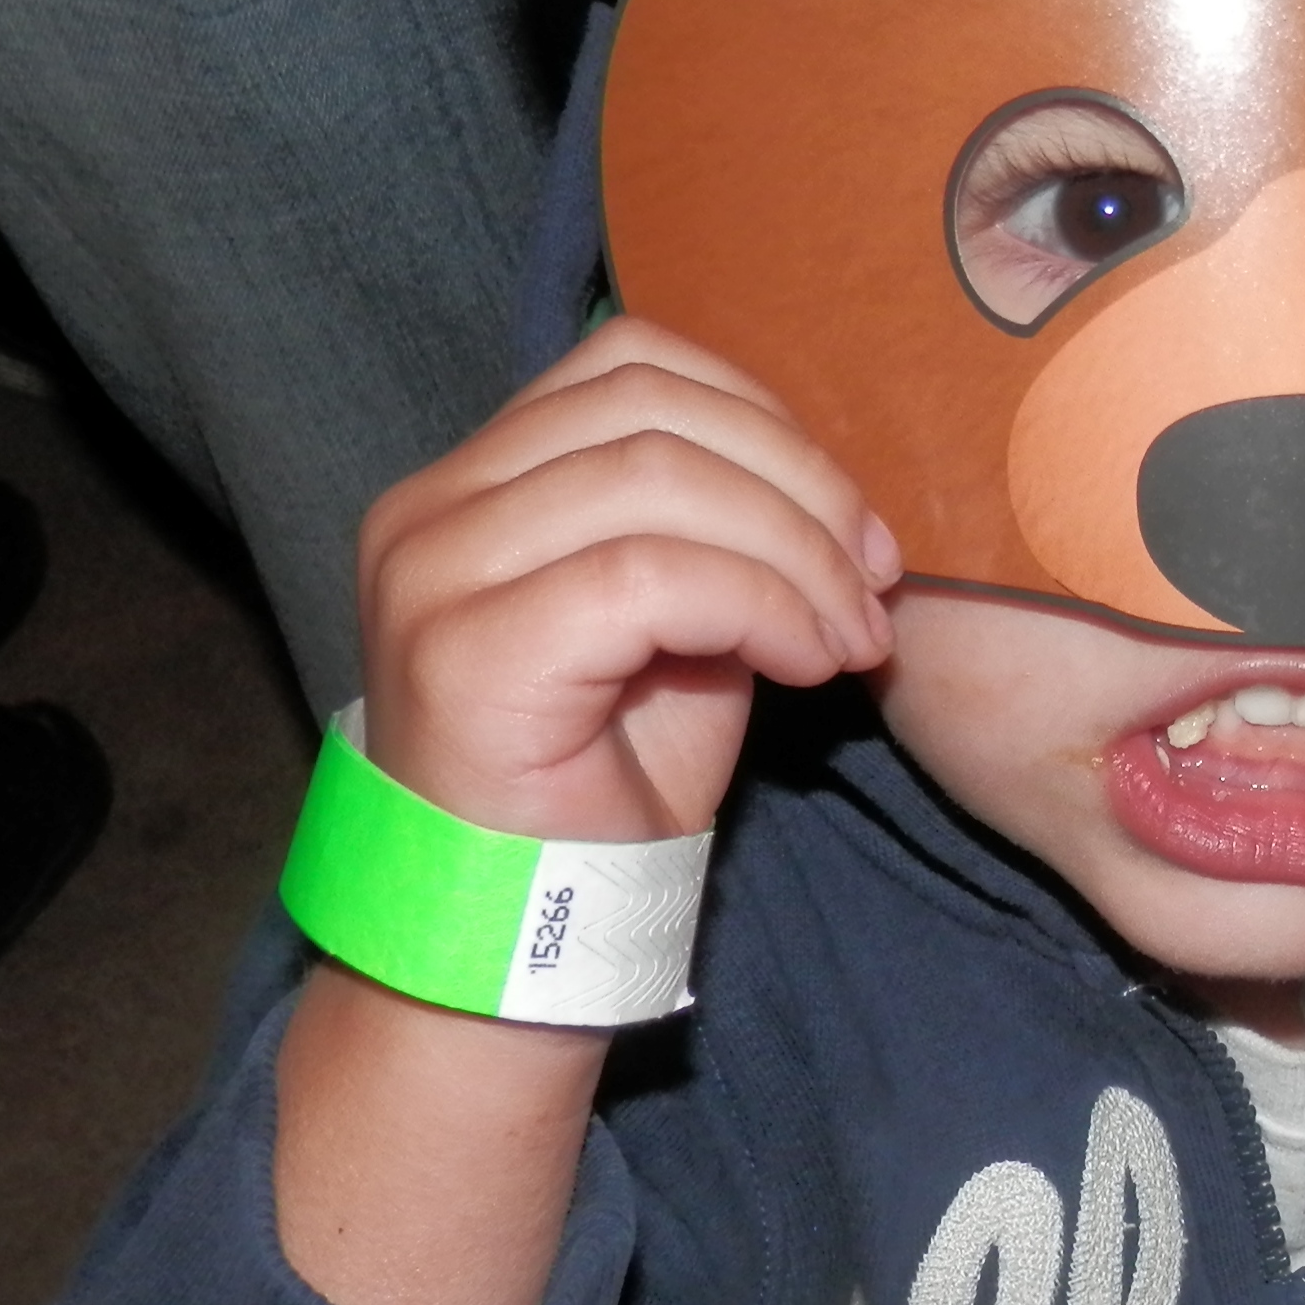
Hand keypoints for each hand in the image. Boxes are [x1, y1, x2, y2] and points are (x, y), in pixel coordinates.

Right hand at [352, 318, 898, 846]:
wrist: (522, 939)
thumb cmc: (601, 791)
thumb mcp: (676, 631)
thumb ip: (714, 533)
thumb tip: (829, 488)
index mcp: (472, 483)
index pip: (632, 365)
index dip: (765, 419)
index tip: (852, 522)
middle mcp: (429, 509)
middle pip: (649, 408)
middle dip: (797, 483)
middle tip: (874, 579)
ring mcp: (433, 573)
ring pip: (655, 479)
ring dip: (792, 551)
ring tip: (849, 634)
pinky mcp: (467, 650)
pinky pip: (648, 577)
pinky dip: (760, 606)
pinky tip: (806, 664)